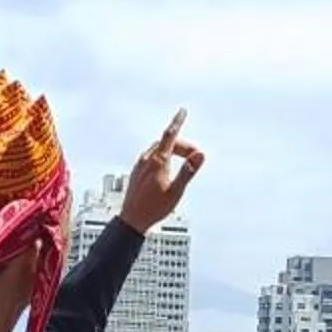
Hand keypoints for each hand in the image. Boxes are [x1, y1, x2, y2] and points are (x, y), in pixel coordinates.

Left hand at [119, 108, 205, 233]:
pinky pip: (151, 156)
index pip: (170, 136)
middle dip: (182, 145)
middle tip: (195, 157)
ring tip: (183, 163)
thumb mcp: (176, 191)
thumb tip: (200, 155)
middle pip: (167, 143)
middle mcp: (146, 160)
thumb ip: (188, 171)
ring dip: (172, 151)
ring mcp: (140, 166)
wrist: (131, 220)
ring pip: (158, 149)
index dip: (177, 122)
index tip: (182, 111)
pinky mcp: (136, 172)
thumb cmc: (154, 208)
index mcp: (157, 161)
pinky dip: (163, 156)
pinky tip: (167, 169)